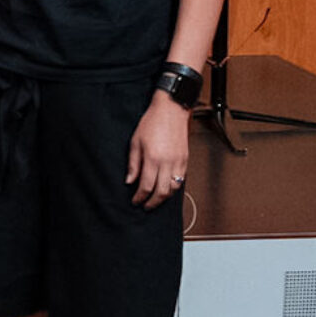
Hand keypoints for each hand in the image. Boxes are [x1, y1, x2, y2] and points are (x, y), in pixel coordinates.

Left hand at [127, 94, 190, 208]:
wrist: (170, 111)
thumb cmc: (152, 123)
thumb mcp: (135, 142)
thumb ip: (133, 164)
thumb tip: (130, 180)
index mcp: (153, 159)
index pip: (146, 186)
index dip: (140, 197)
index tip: (135, 200)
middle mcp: (168, 163)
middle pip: (162, 192)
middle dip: (152, 202)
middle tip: (145, 205)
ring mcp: (179, 162)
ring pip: (173, 188)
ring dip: (164, 197)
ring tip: (155, 199)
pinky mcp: (185, 160)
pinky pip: (181, 180)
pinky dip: (173, 188)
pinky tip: (166, 188)